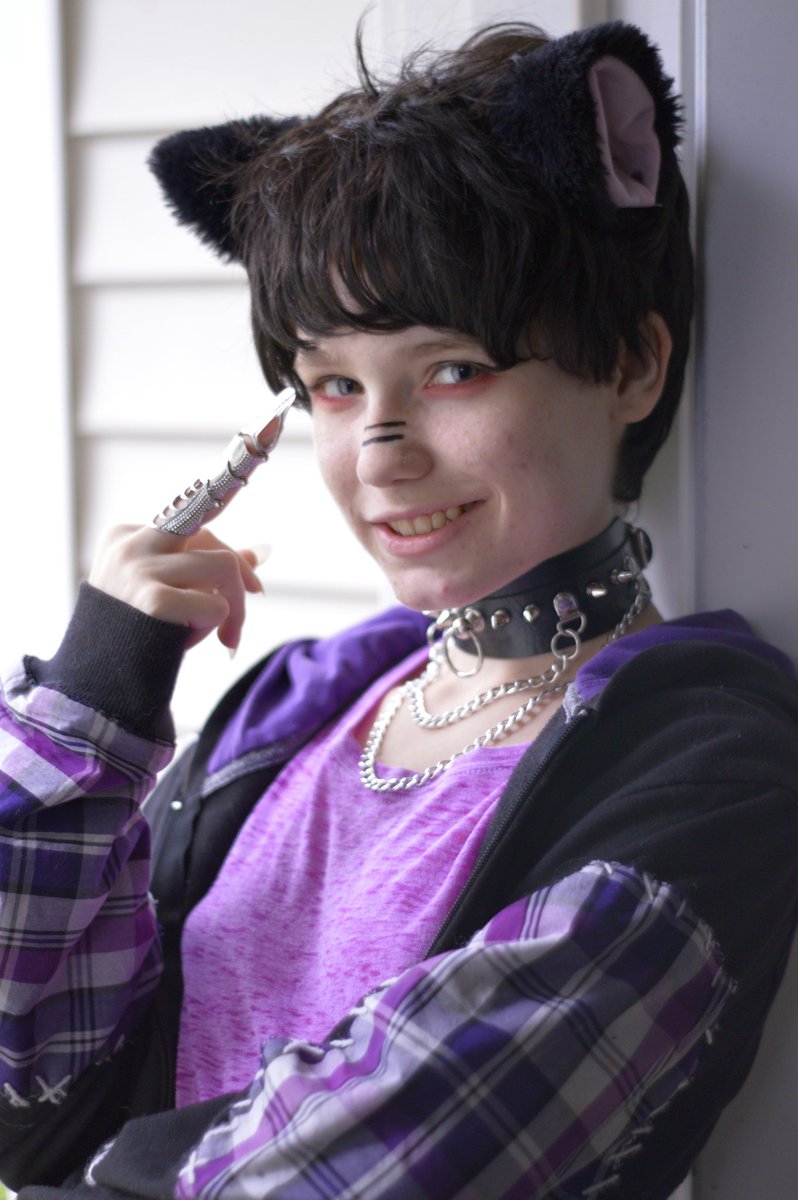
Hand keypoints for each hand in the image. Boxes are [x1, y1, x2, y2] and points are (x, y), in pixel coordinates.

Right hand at [88, 525, 264, 652]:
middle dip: (239, 571)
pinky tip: (184, 643)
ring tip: (209, 634)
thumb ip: (204, 565)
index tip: (248, 551)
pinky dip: (213, 627)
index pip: (191, 522)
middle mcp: (130, 545)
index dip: (226, 549)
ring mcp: (139, 570)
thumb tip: (258, 553)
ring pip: (223, 567)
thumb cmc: (136, 633)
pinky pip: (217, 607)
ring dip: (229, 608)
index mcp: (125, 535)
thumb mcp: (165, 589)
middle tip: (255, 599)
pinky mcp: (154, 600)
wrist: (99, 682)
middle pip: (208, 535)